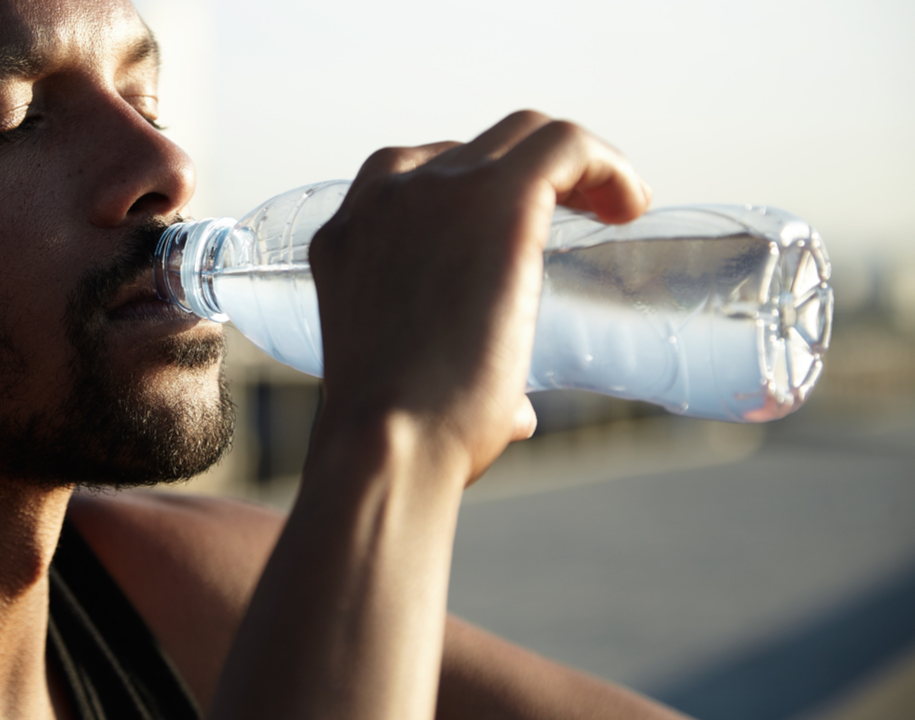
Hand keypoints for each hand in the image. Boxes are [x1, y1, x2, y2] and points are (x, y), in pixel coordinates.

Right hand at [309, 111, 651, 483]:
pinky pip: (565, 146)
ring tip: (613, 208)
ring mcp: (438, 190)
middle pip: (474, 149)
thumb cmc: (396, 435)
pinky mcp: (498, 199)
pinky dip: (606, 164)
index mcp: (351, 233)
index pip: (416, 177)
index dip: (475, 193)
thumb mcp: (402, 382)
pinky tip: (632, 205)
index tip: (514, 230)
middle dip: (528, 176)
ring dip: (573, 165)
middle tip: (576, 220)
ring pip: (523, 136)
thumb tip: (517, 414)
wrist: (388, 441)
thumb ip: (457, 381)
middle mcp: (386, 196)